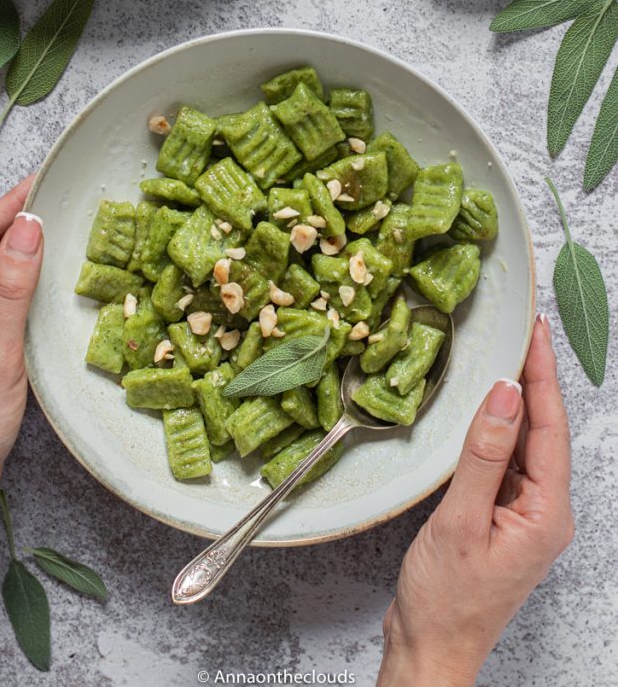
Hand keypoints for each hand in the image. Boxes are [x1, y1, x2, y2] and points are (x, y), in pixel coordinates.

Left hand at [0, 178, 42, 551]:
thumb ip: (10, 291)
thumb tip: (29, 228)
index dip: (12, 201)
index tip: (48, 176)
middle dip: (25, 215)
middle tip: (68, 195)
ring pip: (1, 271)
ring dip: (32, 247)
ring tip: (71, 229)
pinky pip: (10, 299)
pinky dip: (36, 281)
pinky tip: (59, 282)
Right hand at [377, 315, 573, 686]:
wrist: (430, 649)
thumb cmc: (445, 600)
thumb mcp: (460, 522)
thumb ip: (484, 455)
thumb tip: (505, 396)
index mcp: (547, 513)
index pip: (550, 428)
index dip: (542, 375)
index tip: (535, 332)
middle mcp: (545, 511)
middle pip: (544, 431)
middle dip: (535, 378)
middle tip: (524, 331)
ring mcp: (524, 515)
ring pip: (525, 444)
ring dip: (516, 401)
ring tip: (507, 356)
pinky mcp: (501, 517)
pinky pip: (505, 462)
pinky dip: (496, 430)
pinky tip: (484, 411)